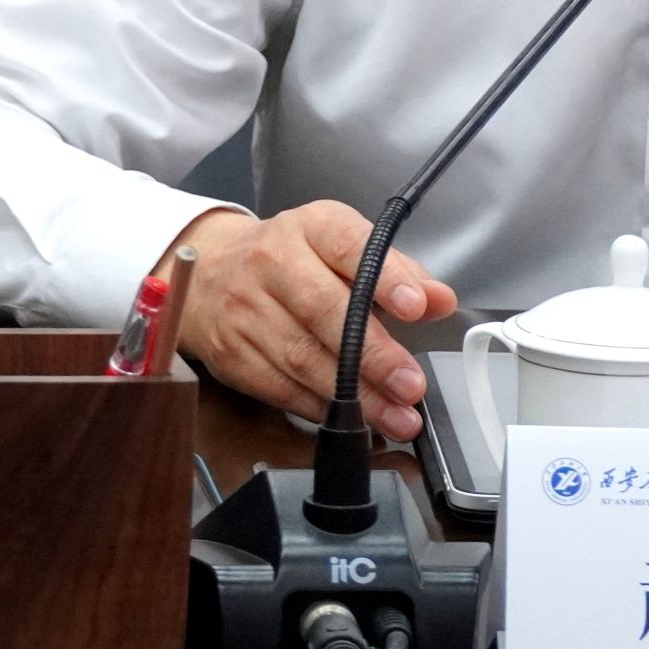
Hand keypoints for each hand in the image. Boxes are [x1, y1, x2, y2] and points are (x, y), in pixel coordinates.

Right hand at [165, 202, 457, 437]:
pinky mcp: (232, 355)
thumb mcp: (342, 245)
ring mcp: (247, 310)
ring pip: (303, 358)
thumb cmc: (292, 257)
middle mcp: (273, 262)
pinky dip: (321, 409)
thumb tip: (440, 300)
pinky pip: (281, 388)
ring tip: (396, 416)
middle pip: (325, 311)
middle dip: (373, 354)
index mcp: (311, 226)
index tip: (416, 307)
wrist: (208, 271)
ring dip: (355, 396)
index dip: (384, 278)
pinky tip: (354, 422)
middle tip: (411, 385)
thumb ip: (396, 271)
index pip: (350, 247)